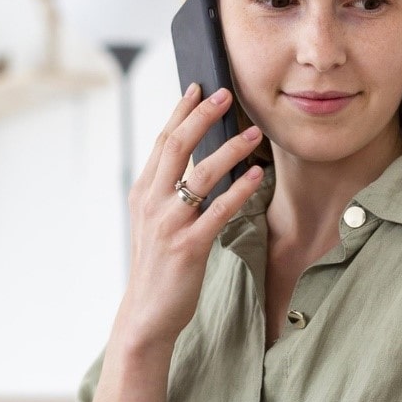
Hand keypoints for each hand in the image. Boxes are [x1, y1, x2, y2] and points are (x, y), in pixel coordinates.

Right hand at [115, 84, 264, 346]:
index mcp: (143, 192)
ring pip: (201, 175)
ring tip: (255, 133)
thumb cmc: (159, 266)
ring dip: (230, 150)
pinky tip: (258, 176)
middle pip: (177, 147)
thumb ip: (170, 192)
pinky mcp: (188, 246)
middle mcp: (151, 203)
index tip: (199, 87)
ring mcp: (168, 224)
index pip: (162, 141)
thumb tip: (198, 161)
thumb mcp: (156, 222)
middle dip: (202, 116)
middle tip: (227, 94)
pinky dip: (240, 190)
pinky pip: (219, 211)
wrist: (147, 314)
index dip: (181, 112)